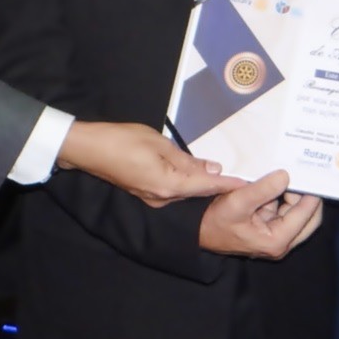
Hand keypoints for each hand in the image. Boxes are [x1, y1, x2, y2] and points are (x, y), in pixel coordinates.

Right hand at [57, 121, 244, 206]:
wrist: (88, 149)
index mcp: (168, 185)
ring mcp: (153, 197)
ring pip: (187, 192)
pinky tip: (198, 176)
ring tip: (227, 178)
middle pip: (198, 192)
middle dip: (220, 187)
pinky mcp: (146, 192)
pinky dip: (189, 184)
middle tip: (244, 180)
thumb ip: (187, 158)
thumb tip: (212, 167)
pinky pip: (174, 190)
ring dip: (205, 185)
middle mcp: (162, 197)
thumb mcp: (159, 144)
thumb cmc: (121, 141)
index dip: (229, 185)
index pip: (207, 186)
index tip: (250, 185)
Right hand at [199, 169, 322, 258]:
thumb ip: (262, 189)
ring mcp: (277, 235)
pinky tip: (275, 180)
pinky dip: (282, 195)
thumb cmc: (217, 221)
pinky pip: (284, 209)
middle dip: (306, 194)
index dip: (312, 192)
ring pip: (297, 211)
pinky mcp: (271, 227)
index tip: (312, 172)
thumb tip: (286, 175)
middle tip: (303, 171)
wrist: (200, 231)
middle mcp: (282, 241)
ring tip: (288, 172)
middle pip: (309, 216)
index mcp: (278, 239)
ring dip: (292, 193)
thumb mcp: (237, 202)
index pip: (307, 214)